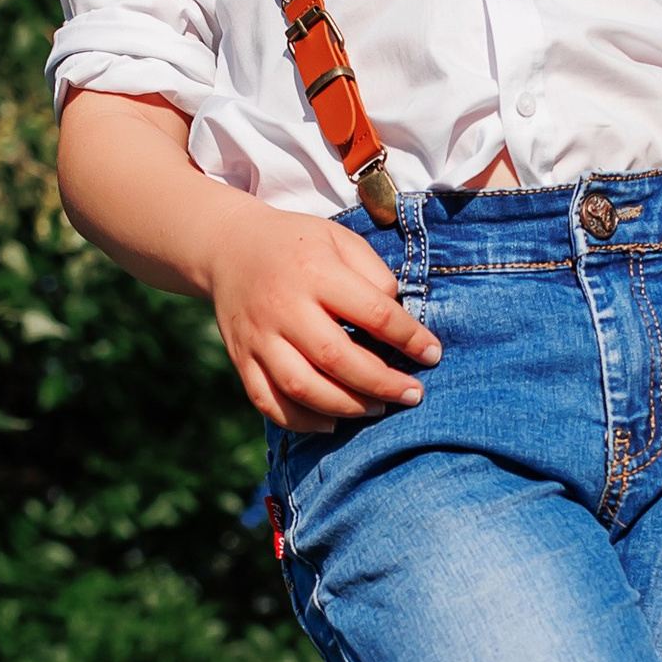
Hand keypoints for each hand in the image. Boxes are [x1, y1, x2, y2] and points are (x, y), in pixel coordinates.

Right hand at [207, 204, 441, 428]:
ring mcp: (258, 337)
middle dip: (382, 384)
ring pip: (302, 387)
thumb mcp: (340, 240)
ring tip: (377, 408)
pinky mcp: (241, 359)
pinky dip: (301, 421)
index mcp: (315, 271)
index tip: (433, 354)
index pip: (373, 313)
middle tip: (413, 394)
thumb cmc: (298, 244)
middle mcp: (283, 307)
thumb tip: (401, 322)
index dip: (410, 339)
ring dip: (346, 406)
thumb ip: (374, 276)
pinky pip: (268, 402)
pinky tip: (332, 422)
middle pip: (337, 358)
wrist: (229, 246)